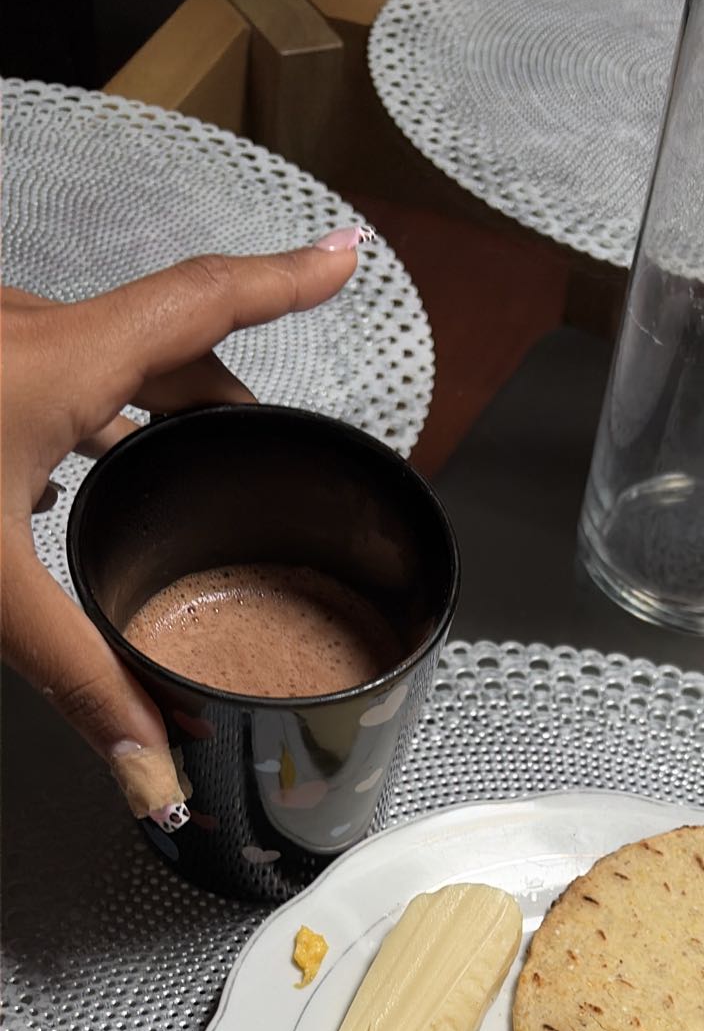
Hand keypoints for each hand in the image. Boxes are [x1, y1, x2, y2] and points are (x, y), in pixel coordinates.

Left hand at [1, 232, 364, 826]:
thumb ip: (78, 682)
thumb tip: (154, 774)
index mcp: (59, 363)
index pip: (204, 304)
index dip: (284, 280)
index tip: (345, 256)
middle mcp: (26, 332)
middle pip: (163, 339)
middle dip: (228, 388)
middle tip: (273, 443)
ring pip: (102, 355)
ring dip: (154, 403)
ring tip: (192, 464)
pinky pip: (47, 372)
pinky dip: (88, 413)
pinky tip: (68, 478)